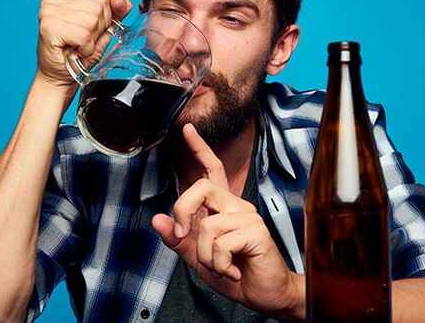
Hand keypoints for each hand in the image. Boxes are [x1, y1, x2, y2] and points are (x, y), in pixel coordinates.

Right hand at [36, 0, 131, 88]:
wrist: (59, 76)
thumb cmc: (78, 52)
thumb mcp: (102, 28)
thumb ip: (115, 11)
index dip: (103, 20)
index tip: (87, 31)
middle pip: (98, 8)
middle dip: (97, 30)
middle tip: (81, 41)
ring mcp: (48, 11)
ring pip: (91, 21)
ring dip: (90, 41)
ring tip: (77, 46)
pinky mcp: (48, 27)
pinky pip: (83, 35)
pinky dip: (85, 48)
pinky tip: (74, 51)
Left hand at [152, 124, 304, 320]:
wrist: (265, 295)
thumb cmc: (235, 274)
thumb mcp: (199, 259)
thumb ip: (179, 240)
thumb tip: (158, 219)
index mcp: (223, 207)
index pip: (212, 170)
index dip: (200, 149)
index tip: (187, 129)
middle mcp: (236, 206)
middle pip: (200, 189)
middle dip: (183, 212)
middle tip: (183, 238)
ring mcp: (248, 216)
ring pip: (207, 225)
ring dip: (205, 255)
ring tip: (222, 267)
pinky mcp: (256, 231)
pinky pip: (221, 244)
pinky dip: (219, 265)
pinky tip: (233, 272)